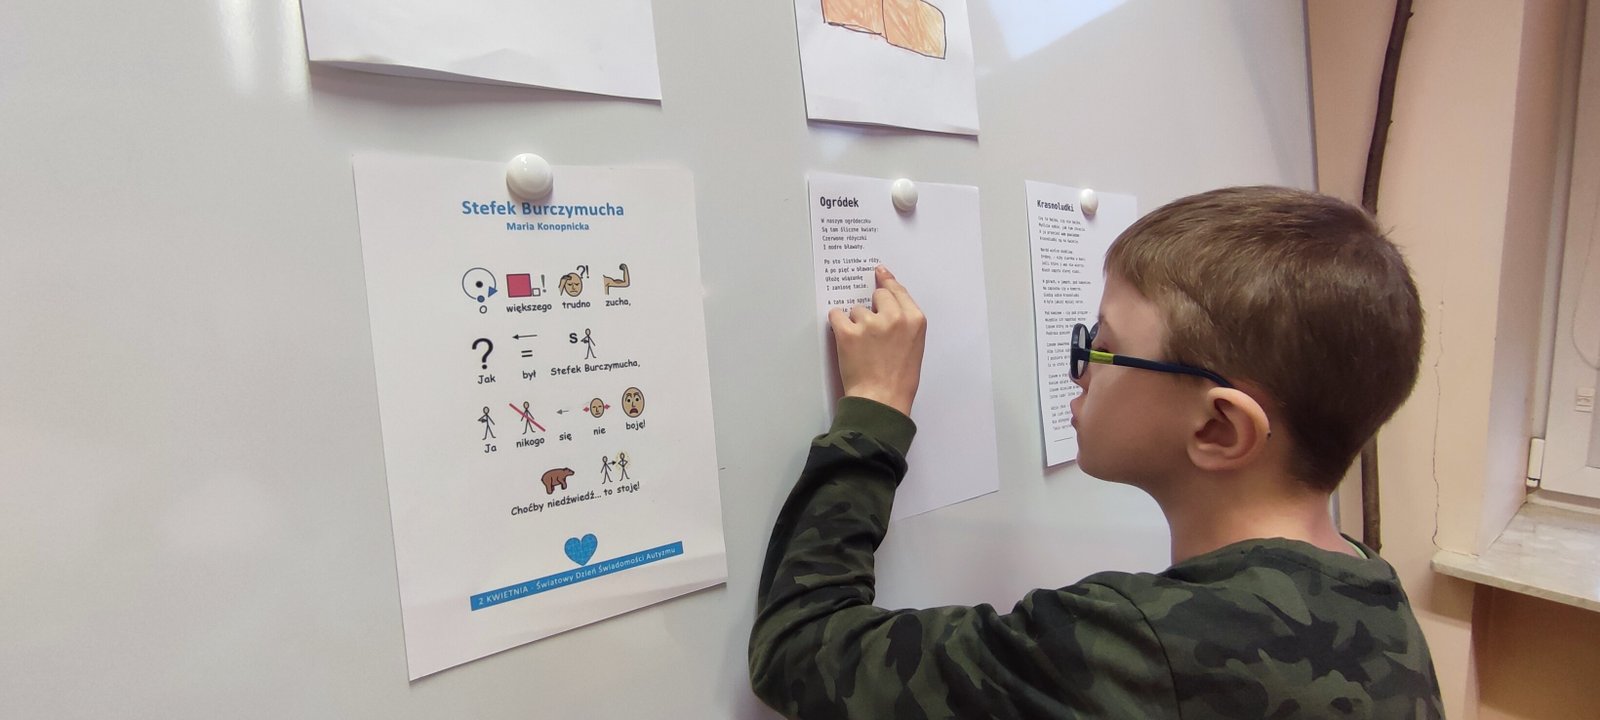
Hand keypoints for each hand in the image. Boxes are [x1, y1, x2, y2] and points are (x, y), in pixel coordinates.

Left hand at [828, 266, 925, 415]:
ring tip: (862, 347)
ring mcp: (870, 323)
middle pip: (877, 295)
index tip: (879, 272)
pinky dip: (838, 325)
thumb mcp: (914, 346)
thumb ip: (905, 322)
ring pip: (856, 310)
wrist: (882, 400)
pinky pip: (836, 316)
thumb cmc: (899, 380)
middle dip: (872, 308)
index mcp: (915, 320)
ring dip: (855, 323)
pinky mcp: (848, 332)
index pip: (898, 290)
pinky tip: (845, 339)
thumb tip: (888, 304)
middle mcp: (894, 317)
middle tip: (871, 330)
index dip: (887, 282)